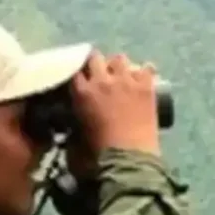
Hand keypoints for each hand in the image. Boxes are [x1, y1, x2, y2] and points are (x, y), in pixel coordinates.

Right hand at [69, 50, 160, 168]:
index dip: (76, 71)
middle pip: (95, 57)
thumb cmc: (98, 151)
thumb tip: (67, 124)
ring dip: (118, 64)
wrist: (130, 157)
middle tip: (98, 72)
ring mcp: (126, 81)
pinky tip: (144, 75)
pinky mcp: (146, 87)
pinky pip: (147, 68)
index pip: (74, 70)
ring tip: (120, 73)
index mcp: (82, 92)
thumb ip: (70, 125)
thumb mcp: (76, 135)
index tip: (78, 76)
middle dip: (95, 62)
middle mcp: (102, 81)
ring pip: (119, 58)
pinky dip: (145, 70)